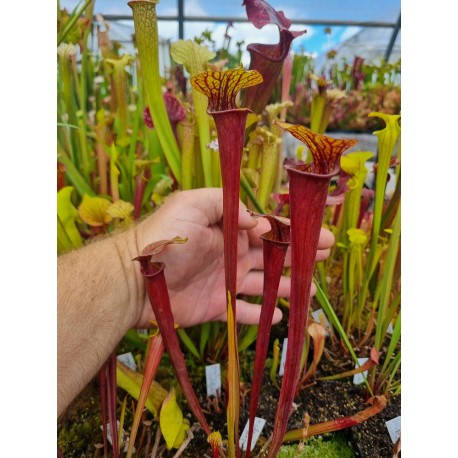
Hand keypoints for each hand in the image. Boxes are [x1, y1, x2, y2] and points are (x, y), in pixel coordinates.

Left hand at [133, 188, 333, 327]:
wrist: (135, 279)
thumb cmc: (164, 238)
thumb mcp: (193, 205)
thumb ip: (226, 205)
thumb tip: (256, 220)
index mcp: (228, 230)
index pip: (267, 229)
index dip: (292, 231)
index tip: (319, 235)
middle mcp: (230, 254)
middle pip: (271, 255)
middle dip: (297, 255)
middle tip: (324, 256)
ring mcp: (224, 282)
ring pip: (262, 284)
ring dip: (285, 286)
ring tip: (308, 289)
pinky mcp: (215, 307)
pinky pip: (242, 312)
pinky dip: (259, 314)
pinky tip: (277, 316)